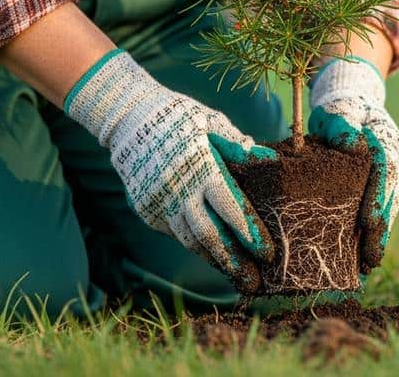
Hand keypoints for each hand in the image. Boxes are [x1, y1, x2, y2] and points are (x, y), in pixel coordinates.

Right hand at [64, 49, 272, 292]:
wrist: (127, 117)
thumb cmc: (178, 116)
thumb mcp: (210, 122)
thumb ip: (238, 146)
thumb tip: (270, 161)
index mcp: (201, 168)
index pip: (230, 207)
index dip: (249, 232)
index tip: (267, 253)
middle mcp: (179, 191)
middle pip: (210, 235)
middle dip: (234, 261)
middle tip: (254, 283)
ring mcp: (159, 203)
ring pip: (190, 240)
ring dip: (214, 260)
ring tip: (235, 275)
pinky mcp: (146, 210)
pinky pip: (174, 232)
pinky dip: (193, 243)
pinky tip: (211, 253)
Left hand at [308, 57, 398, 272]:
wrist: (354, 100)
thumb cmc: (339, 108)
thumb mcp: (336, 111)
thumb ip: (341, 125)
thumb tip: (351, 146)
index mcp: (384, 137)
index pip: (384, 169)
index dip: (378, 197)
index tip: (368, 223)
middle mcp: (396, 156)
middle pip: (391, 195)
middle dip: (382, 228)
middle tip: (370, 258)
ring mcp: (395, 171)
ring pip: (391, 206)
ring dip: (382, 235)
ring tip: (369, 265)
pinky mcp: (387, 182)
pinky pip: (385, 208)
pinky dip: (378, 230)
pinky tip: (367, 254)